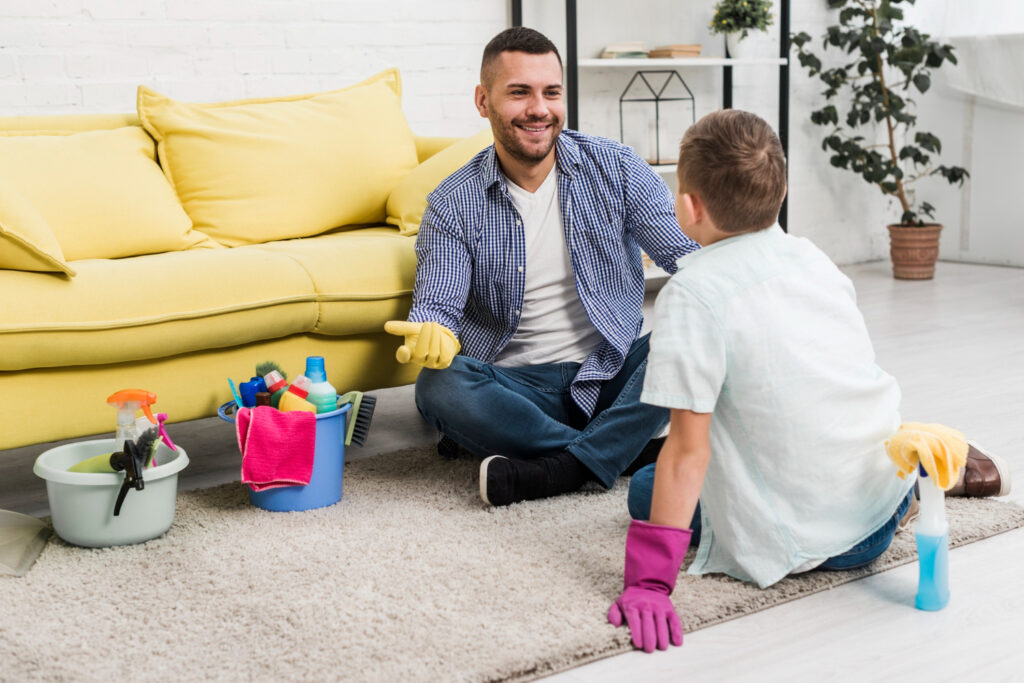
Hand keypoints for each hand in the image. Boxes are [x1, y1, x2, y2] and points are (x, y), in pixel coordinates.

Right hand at [383, 320, 459, 369]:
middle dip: (425, 337)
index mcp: (408, 353)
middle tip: (428, 323)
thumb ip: (401, 328)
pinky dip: (443, 344)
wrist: (441, 335)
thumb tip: (386, 325)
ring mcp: (431, 364)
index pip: (403, 357)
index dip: (402, 355)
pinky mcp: (443, 364)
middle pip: (420, 353)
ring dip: (435, 337)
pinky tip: (442, 336)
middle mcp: (418, 361)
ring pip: (433, 353)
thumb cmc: (423, 332)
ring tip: (435, 325)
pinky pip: (444, 356)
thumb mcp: (412, 328)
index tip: (403, 349)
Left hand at [607, 520, 690, 652]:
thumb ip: (613, 614)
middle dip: (649, 638)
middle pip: (648, 624)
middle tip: (649, 650)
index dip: (637, 634)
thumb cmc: (631, 599)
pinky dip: (677, 632)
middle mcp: (646, 605)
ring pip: (661, 623)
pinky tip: (677, 642)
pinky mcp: (669, 608)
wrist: (647, 584)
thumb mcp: (618, 603)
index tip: (639, 645)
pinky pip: (674, 620)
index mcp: (632, 605)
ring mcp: (659, 607)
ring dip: (662, 637)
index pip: (635, 621)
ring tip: (661, 648)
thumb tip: (615, 625)